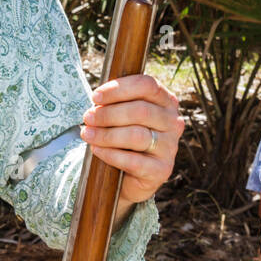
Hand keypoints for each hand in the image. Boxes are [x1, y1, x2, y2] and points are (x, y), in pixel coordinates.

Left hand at [80, 74, 182, 211]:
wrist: (129, 176)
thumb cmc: (124, 137)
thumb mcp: (123, 115)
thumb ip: (117, 102)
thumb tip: (98, 101)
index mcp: (166, 101)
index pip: (147, 85)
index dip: (119, 88)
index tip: (95, 96)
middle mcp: (173, 122)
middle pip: (141, 110)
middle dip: (108, 113)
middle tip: (87, 118)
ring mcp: (170, 147)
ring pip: (137, 135)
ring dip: (106, 134)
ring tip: (87, 134)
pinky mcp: (162, 170)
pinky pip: (133, 161)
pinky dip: (110, 154)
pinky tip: (96, 150)